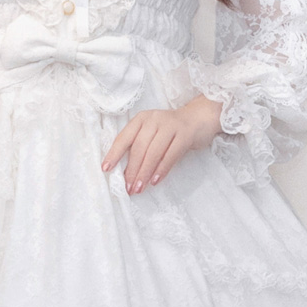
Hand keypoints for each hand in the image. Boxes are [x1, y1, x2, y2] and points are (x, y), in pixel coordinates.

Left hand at [101, 95, 224, 194]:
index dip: (114, 153)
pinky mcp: (185, 134)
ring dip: (145, 172)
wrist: (199, 118)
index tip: (106, 169)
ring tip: (139, 188)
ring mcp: (170, 125)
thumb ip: (140, 146)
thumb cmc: (171, 130)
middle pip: (139, 147)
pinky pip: (171, 154)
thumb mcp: (152, 132)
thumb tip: (126, 173)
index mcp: (141, 119)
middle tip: (128, 187)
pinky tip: (155, 181)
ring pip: (153, 152)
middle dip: (132, 169)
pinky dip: (162, 169)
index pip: (124, 137)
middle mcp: (154, 119)